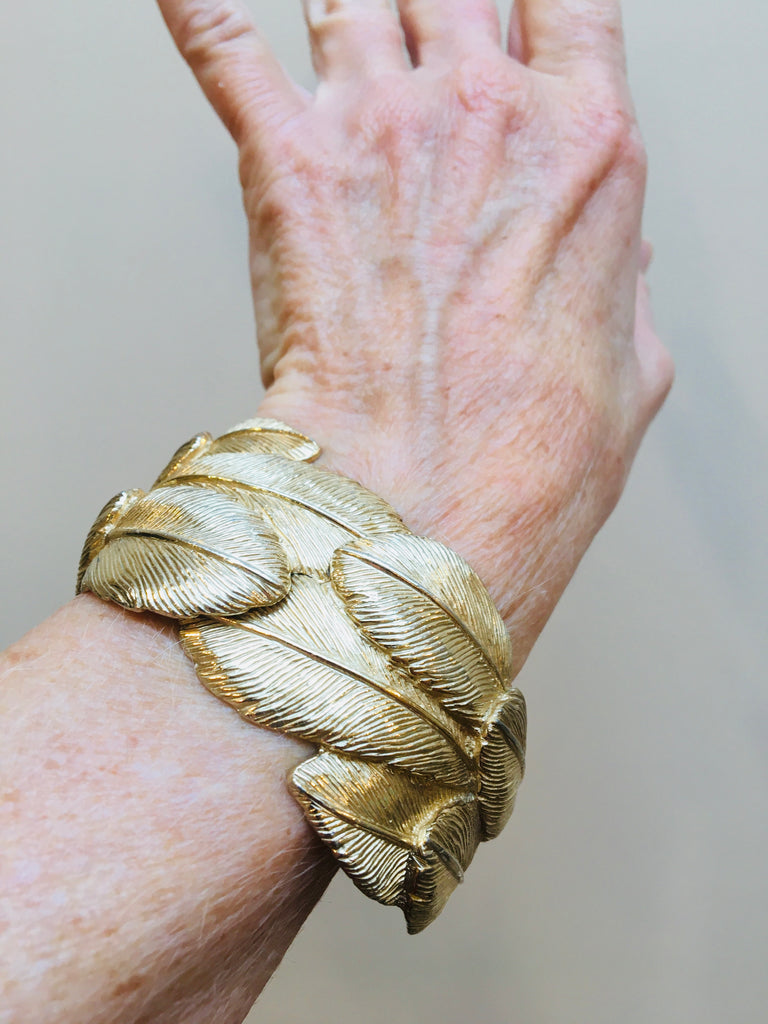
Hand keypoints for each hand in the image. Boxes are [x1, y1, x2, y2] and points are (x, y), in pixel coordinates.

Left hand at [157, 0, 672, 670]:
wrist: (423, 508)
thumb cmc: (523, 461)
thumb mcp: (630, 377)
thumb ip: (624, 298)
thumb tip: (618, 266)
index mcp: (584, 149)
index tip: (520, 14)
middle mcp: (484, 114)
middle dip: (436, 3)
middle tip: (422, 29)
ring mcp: (382, 129)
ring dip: (346, 8)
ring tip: (341, 23)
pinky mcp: (290, 169)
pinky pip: (224, 44)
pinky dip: (198, 5)